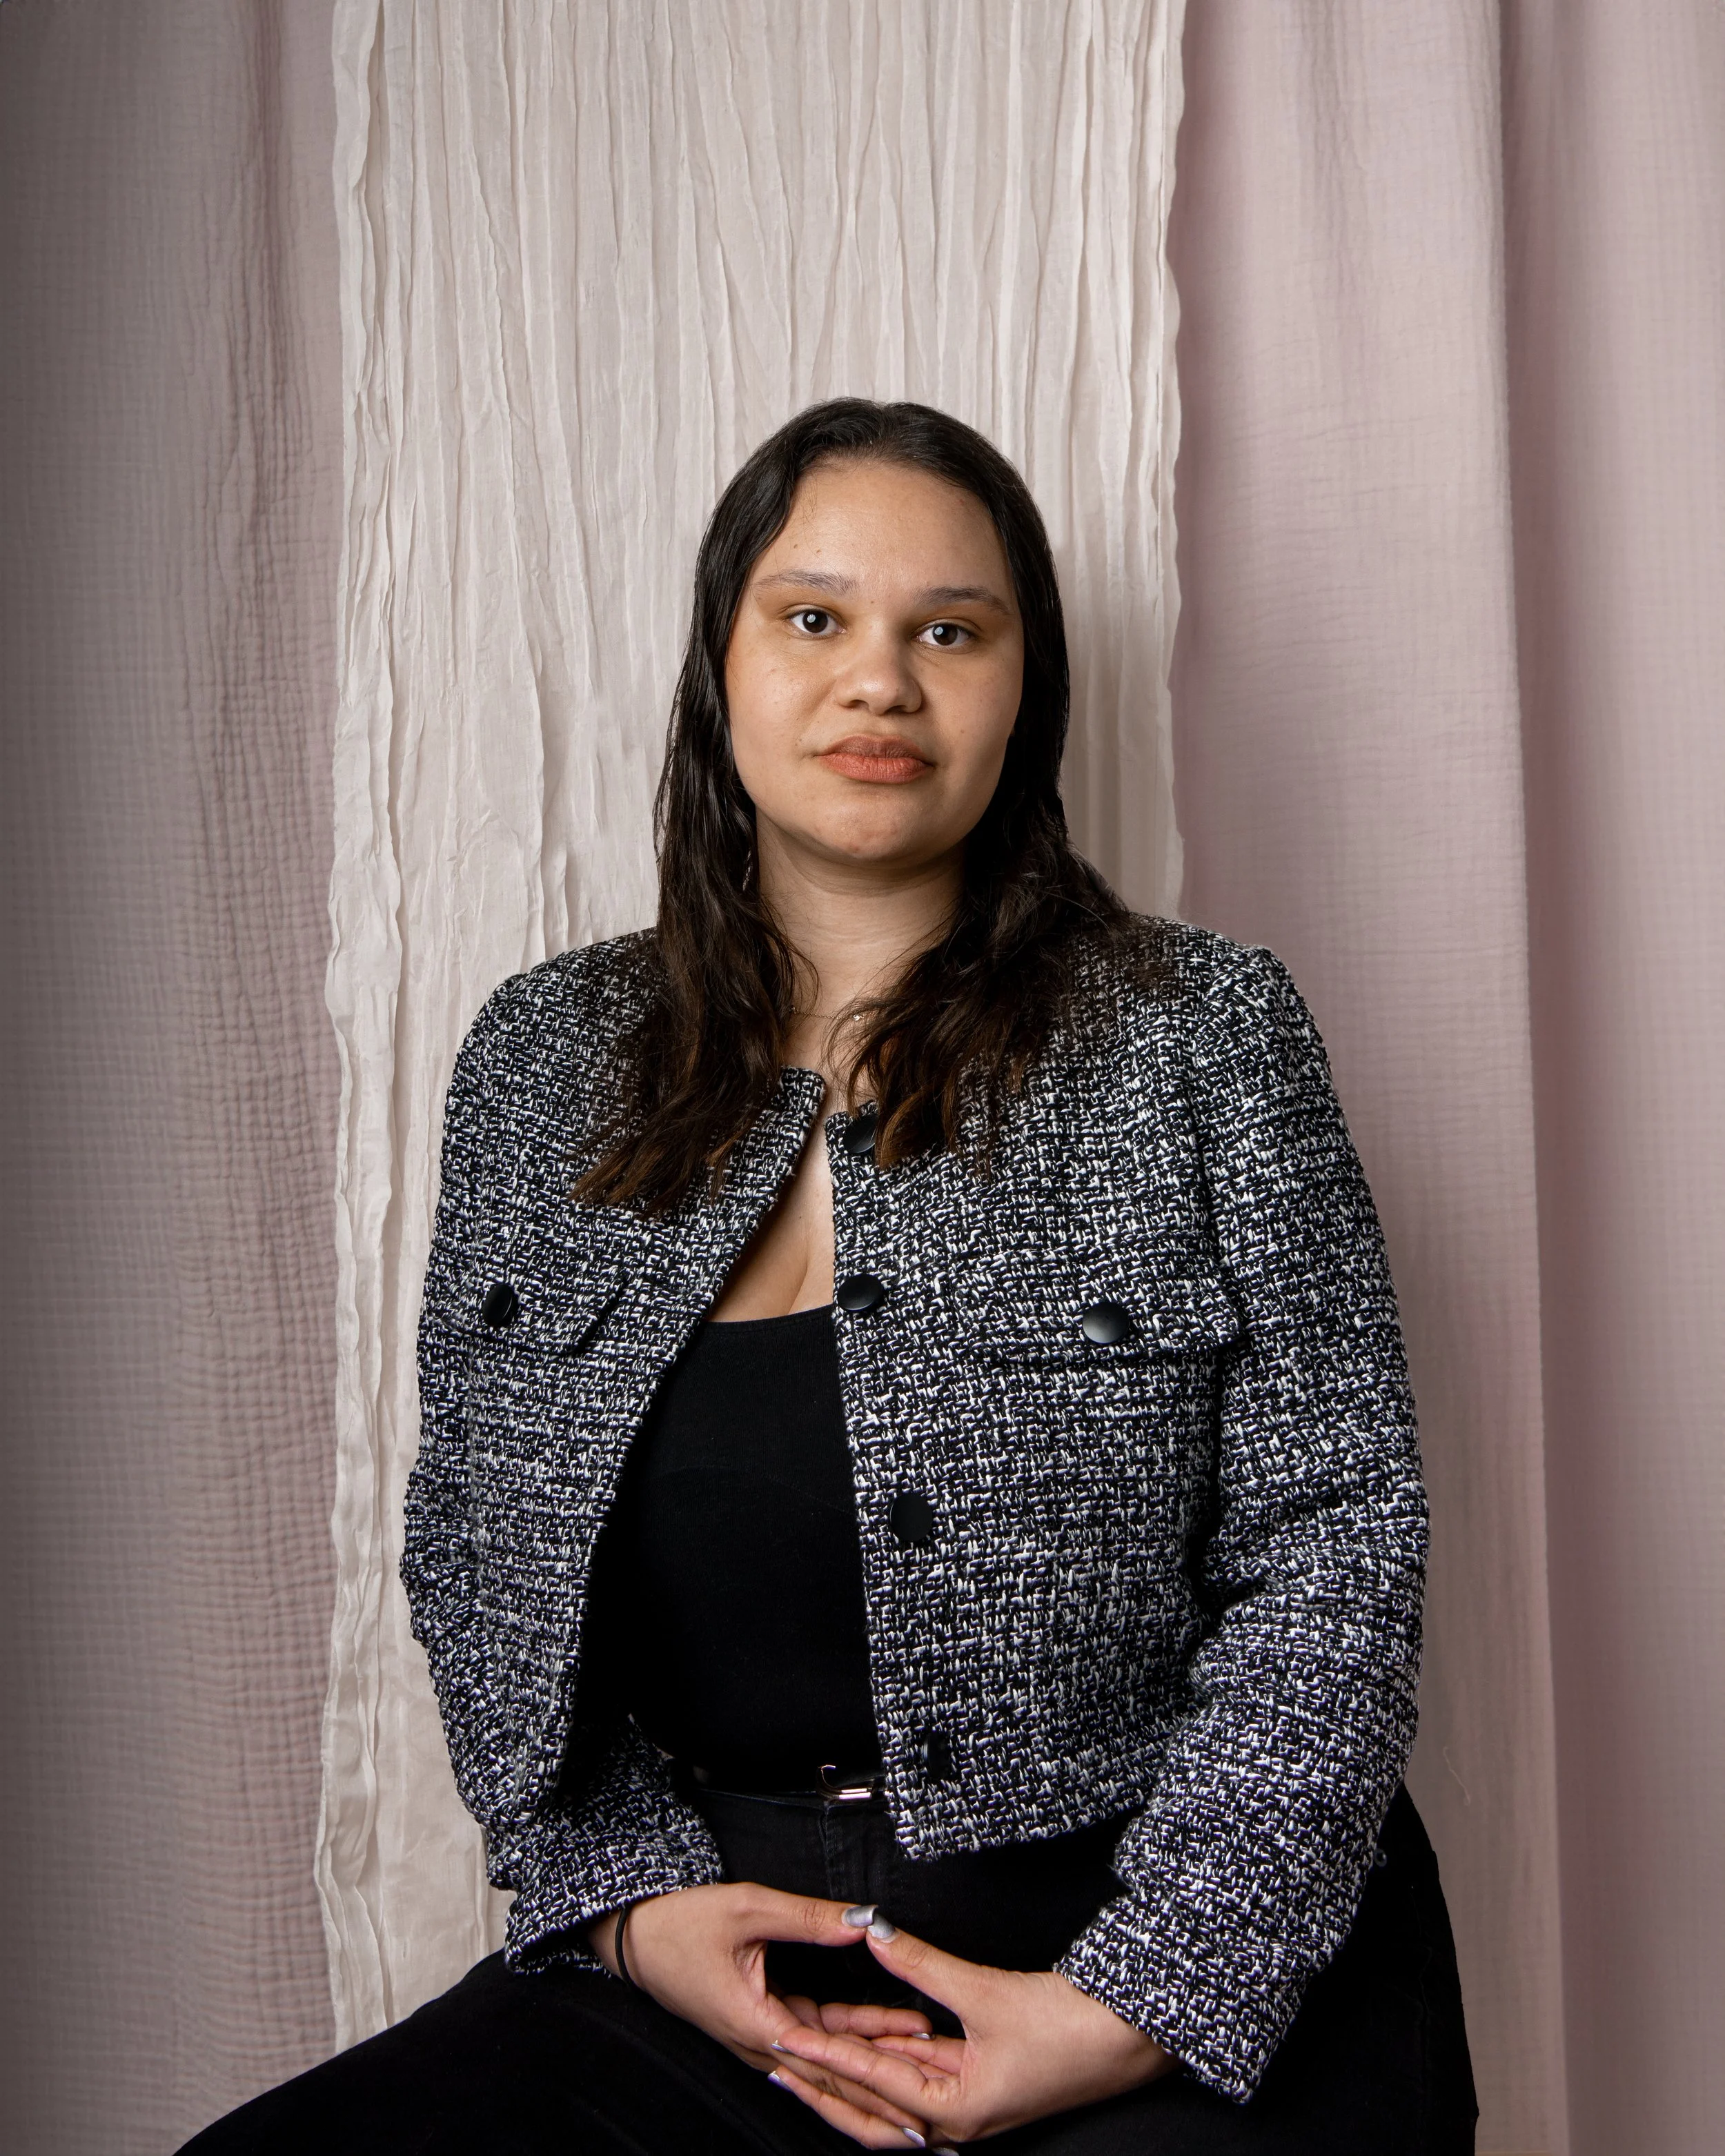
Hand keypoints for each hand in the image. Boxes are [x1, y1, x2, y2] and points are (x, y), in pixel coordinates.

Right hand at [588, 1887, 934, 2143]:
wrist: (637, 1936)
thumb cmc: (683, 1923)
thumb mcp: (748, 1909)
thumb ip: (808, 1919)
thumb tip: (862, 1922)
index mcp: (757, 2025)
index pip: (827, 2064)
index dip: (873, 2082)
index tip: (914, 2103)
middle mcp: (761, 2043)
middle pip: (833, 2075)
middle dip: (882, 2091)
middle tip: (929, 2112)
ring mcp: (762, 2035)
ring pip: (828, 2057)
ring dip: (873, 2061)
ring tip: (922, 2062)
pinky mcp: (764, 2021)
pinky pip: (815, 2035)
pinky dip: (850, 2034)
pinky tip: (884, 2031)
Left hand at [768, 1912, 1175, 2144]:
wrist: (1127, 2037)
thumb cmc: (1067, 2030)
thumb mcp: (986, 1993)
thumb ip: (923, 1964)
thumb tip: (876, 1935)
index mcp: (954, 2113)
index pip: (871, 2082)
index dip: (825, 2054)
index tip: (784, 2034)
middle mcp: (955, 2121)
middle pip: (871, 2106)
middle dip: (824, 2078)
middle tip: (778, 2050)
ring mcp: (967, 2105)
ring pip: (892, 2091)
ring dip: (853, 2065)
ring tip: (807, 2038)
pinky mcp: (978, 2084)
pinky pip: (919, 2074)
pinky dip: (888, 2055)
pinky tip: (865, 2031)